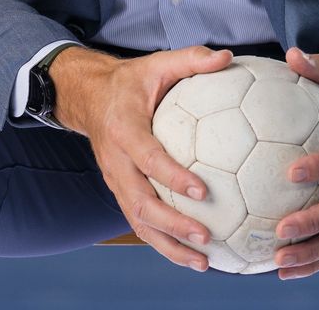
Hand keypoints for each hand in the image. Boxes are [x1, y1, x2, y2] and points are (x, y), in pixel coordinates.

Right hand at [49, 44, 232, 270]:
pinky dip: (163, 243)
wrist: (90, 97)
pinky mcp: (119, 191)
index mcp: (124, 129)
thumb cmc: (132, 81)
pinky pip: (139, 222)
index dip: (172, 177)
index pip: (148, 158)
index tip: (202, 190)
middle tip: (206, 236)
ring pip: (138, 221)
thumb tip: (228, 57)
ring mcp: (115, 180)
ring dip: (169, 245)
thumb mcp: (158, 63)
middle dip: (172, 225)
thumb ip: (192, 60)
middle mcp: (115, 161)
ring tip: (203, 261)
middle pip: (141, 202)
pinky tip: (191, 256)